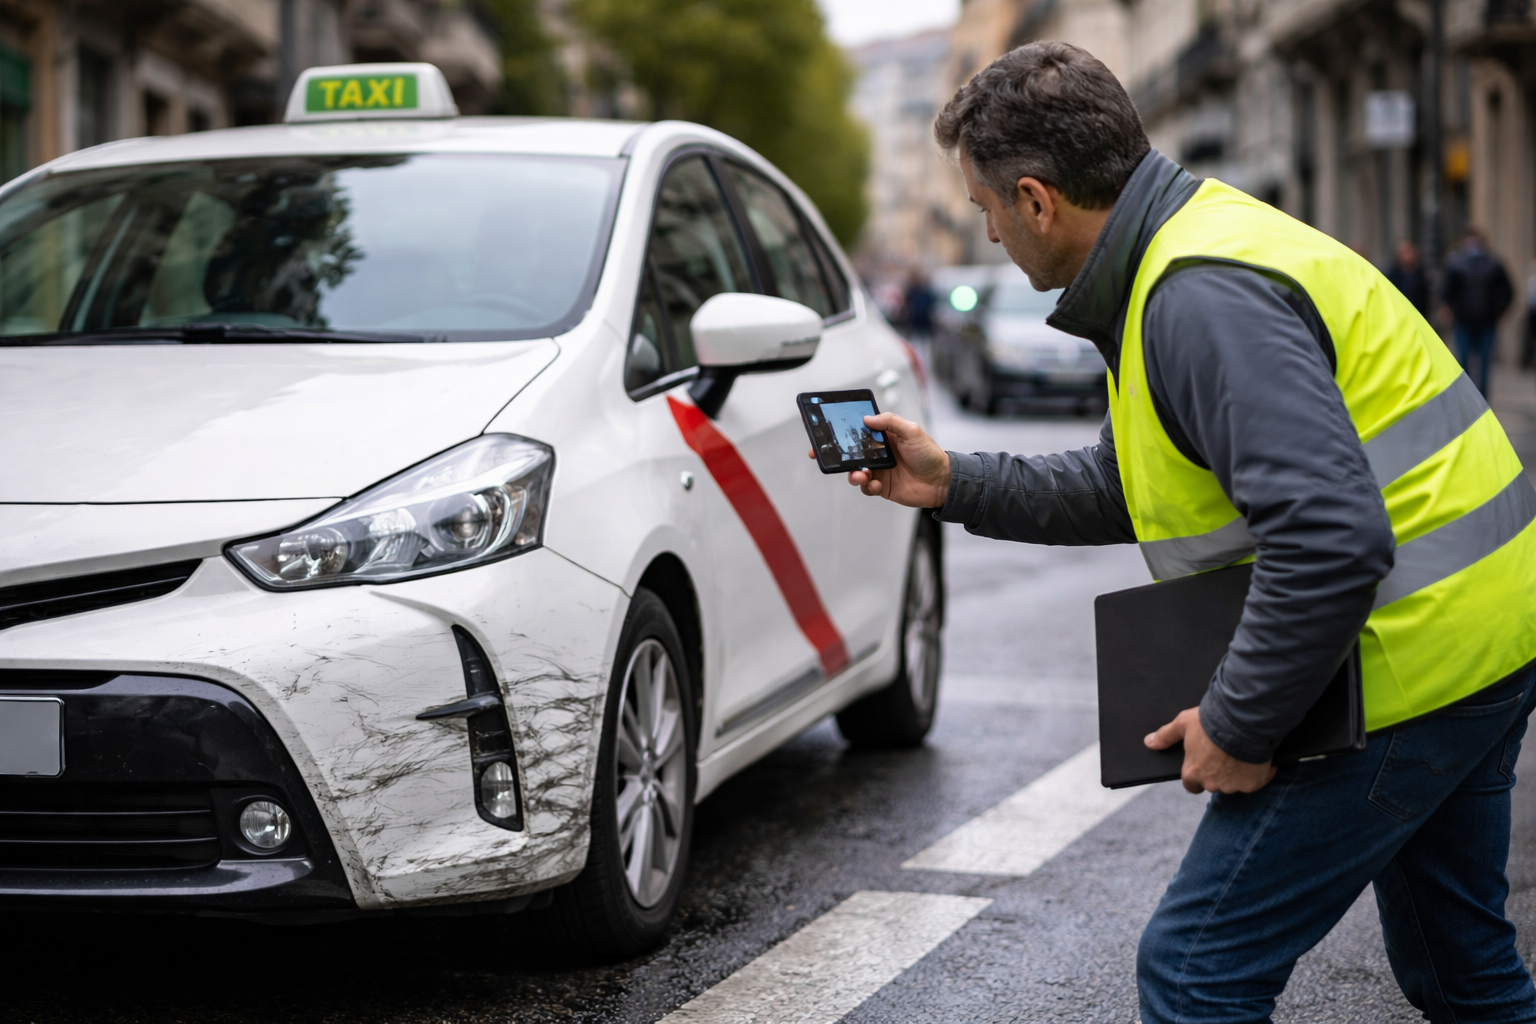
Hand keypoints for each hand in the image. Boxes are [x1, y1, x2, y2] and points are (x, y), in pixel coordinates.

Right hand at [805, 412, 950, 507]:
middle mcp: (878, 453)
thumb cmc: (929, 454)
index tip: (826, 431)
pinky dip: (867, 487)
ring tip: (860, 475)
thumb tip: (868, 418)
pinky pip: (866, 488)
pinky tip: (876, 485)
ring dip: (853, 474)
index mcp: (883, 437)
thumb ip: (890, 422)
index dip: (842, 432)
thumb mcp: (911, 431)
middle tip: (823, 454)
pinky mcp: (882, 487)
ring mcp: (879, 471)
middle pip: (850, 453)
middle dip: (836, 454)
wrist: (942, 482)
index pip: (858, 431)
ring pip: (855, 472)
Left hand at [1144, 706, 1276, 794]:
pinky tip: (1257, 756)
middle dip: (1218, 773)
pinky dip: (1258, 771)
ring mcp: (1233, 786)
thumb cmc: (1210, 721)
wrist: (1242, 720)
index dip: (1196, 775)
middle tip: (1225, 753)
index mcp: (1192, 773)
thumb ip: (1166, 736)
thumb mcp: (1183, 724)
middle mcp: (1211, 784)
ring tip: (1241, 752)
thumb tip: (1149, 742)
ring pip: (1235, 783)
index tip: (1203, 765)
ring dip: (1238, 772)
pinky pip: (1256, 780)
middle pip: (1214, 784)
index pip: (1190, 785)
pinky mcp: (1253, 784)